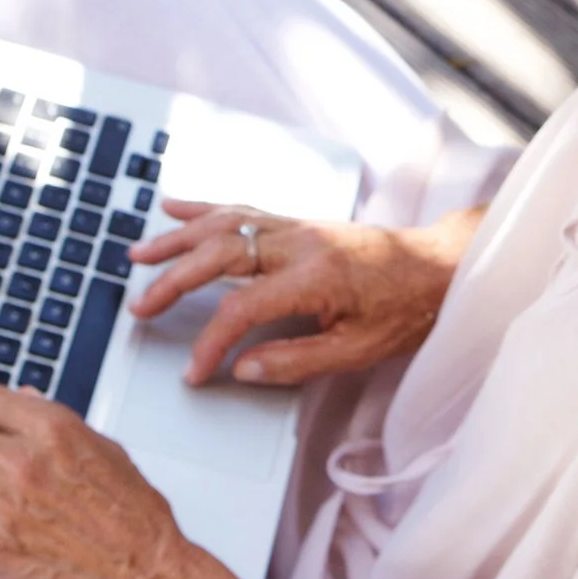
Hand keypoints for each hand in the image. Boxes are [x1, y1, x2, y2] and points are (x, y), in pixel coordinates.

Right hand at [127, 201, 481, 385]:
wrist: (440, 265)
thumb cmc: (407, 308)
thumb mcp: (359, 350)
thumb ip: (297, 362)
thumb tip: (243, 370)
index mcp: (314, 277)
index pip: (241, 308)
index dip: (211, 343)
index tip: (195, 371)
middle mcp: (298, 242)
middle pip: (219, 254)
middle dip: (172, 281)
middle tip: (139, 307)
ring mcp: (296, 225)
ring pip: (223, 223)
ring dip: (176, 238)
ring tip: (137, 254)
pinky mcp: (298, 221)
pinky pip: (242, 208)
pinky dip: (204, 207)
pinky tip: (174, 207)